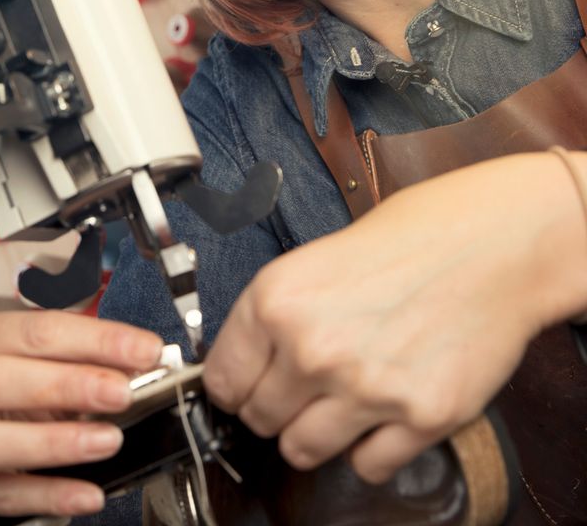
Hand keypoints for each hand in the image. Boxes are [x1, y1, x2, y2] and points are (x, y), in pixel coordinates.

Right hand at [0, 310, 162, 518]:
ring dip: (52, 443)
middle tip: (121, 393)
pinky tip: (86, 493)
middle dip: (65, 385)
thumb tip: (140, 361)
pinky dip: (43, 496)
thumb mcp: (36, 366)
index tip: (144, 350)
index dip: (93, 338)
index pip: (33, 330)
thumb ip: (79, 362)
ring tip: (107, 442)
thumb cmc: (4, 396)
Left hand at [202, 151, 586, 483]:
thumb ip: (274, 317)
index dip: (234, 387)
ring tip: (337, 405)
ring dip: (314, 434)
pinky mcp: (419, 418)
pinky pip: (368, 465)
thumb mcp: (310, 262)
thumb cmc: (403, 242)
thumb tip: (243, 366)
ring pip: (302, 450)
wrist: (485, 246)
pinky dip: (370, 449)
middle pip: (260, 419)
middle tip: (300, 392)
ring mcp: (365, 388)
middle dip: (275, 409)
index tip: (245, 389)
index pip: (222, 380)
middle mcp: (311, 349)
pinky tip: (380, 415)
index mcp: (276, 301)